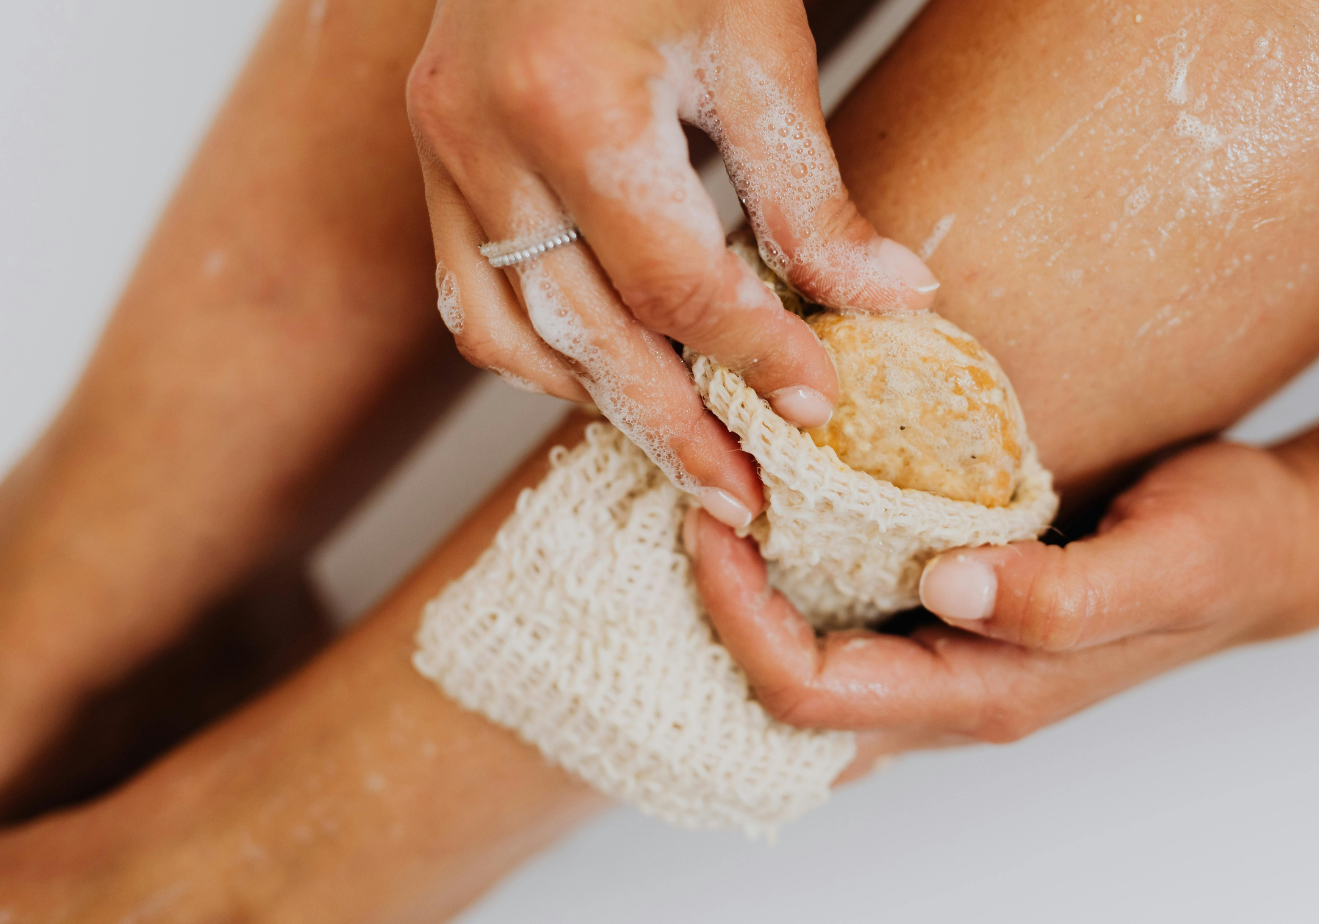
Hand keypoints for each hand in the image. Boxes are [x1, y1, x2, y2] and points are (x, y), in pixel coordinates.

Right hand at [408, 0, 938, 527]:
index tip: (820, 412)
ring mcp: (439, 150)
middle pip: (582, 334)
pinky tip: (608, 373)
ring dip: (599, 401)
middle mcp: (480, 137)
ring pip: (508, 334)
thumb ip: (811, 192)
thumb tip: (887, 304)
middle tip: (743, 498)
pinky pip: (472, 296)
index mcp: (572, 101)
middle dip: (672, 427)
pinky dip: (542, 351)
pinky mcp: (431, 156)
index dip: (752, 356)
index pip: (672, 281)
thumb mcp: (758, 48)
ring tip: (684, 451)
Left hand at [684, 440, 1318, 771]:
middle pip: (785, 692)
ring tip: (714, 496)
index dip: (738, 617)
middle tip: (692, 497)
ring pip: (807, 662)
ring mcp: (948, 659)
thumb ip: (1063, 597)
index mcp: (986, 692)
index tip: (711, 516)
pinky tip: (778, 505)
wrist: (1277, 546)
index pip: (811, 690)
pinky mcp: (954, 617)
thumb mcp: (1169, 562)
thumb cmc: (1231, 548)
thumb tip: (944, 587)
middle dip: (717, 609)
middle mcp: (951, 689)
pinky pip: (845, 619)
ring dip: (745, 595)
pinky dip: (794, 574)